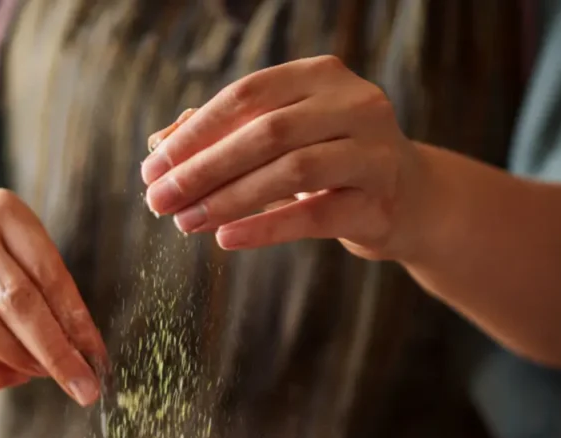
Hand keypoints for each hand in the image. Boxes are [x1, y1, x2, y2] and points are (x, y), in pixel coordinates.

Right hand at [0, 189, 105, 403]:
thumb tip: (88, 353)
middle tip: (81, 384)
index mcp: (4, 210)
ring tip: (42, 372)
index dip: (76, 321)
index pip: (48, 272)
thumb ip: (54, 298)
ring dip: (18, 359)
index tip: (97, 358)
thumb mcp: (25, 262)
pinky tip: (9, 377)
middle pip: (15, 299)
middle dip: (54, 350)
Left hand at [141, 56, 424, 260]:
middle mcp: (353, 103)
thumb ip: (225, 136)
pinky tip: (225, 239)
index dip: (194, 133)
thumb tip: (157, 143)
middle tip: (157, 202)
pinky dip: (265, 227)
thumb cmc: (330, 165)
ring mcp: (372, 151)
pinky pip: (314, 215)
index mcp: (320, 76)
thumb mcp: (280, 141)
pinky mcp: (378, 202)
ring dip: (228, 199)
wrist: (409, 200)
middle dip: (202, 169)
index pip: (246, 95)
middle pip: (265, 132)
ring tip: (184, 222)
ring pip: (290, 171)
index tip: (151, 168)